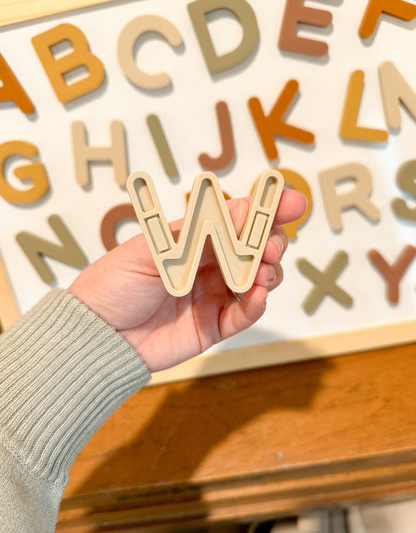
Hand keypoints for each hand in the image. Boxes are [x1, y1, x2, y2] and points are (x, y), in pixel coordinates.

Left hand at [68, 190, 305, 371]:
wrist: (98, 336)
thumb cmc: (116, 283)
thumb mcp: (154, 250)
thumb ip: (199, 233)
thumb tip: (242, 208)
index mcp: (192, 240)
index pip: (236, 220)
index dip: (266, 211)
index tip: (292, 202)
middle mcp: (208, 265)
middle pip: (254, 248)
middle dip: (270, 242)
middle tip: (270, 246)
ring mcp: (213, 295)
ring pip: (257, 279)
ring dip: (268, 272)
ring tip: (262, 272)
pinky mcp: (214, 325)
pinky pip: (244, 313)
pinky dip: (256, 304)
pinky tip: (256, 295)